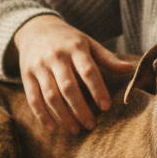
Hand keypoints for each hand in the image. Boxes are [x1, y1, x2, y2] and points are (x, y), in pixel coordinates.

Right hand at [13, 15, 133, 132]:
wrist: (35, 29)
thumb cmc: (69, 40)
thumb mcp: (88, 43)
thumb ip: (107, 58)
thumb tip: (130, 69)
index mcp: (75, 47)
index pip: (88, 71)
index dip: (98, 89)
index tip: (106, 107)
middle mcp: (56, 56)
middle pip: (68, 87)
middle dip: (80, 109)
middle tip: (91, 125)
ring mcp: (39, 66)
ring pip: (51, 96)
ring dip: (63, 116)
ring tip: (76, 129)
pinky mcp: (26, 75)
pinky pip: (33, 98)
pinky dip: (42, 115)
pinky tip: (53, 127)